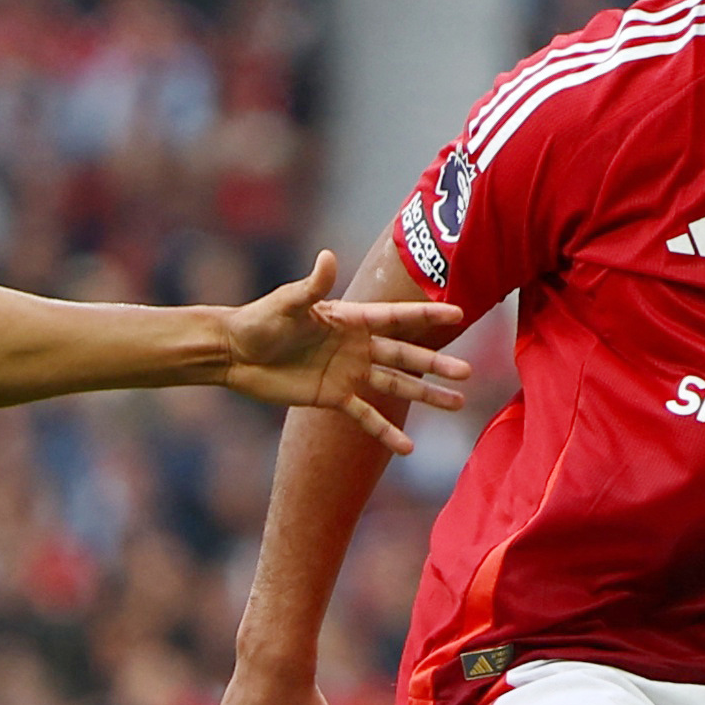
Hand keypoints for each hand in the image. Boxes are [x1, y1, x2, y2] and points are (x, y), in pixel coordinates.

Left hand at [216, 251, 472, 452]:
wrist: (236, 353)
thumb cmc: (260, 321)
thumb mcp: (287, 303)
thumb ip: (311, 286)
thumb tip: (327, 256)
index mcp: (351, 319)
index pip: (396, 318)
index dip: (427, 317)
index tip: (459, 314)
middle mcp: (356, 346)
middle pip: (404, 356)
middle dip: (435, 365)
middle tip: (467, 373)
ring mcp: (348, 373)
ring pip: (395, 385)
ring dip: (425, 395)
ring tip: (456, 405)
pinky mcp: (333, 398)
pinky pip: (365, 416)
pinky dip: (385, 431)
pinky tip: (408, 448)